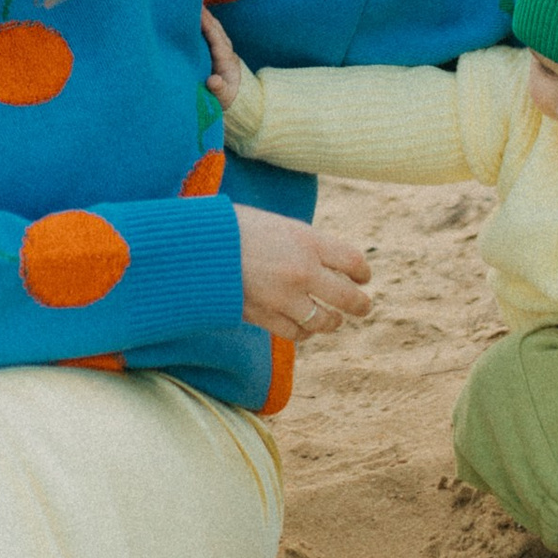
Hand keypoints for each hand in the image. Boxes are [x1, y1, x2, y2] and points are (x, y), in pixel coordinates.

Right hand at [202, 5, 248, 114]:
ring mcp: (222, 48)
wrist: (237, 100)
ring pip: (213, 27)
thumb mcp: (222, 98)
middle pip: (215, 27)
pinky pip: (210, 32)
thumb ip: (218, 90)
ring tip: (189, 2)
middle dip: (204, 14)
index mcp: (225, 59)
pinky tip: (192, 16)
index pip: (215, 37)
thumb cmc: (226, 99)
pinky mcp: (217, 50)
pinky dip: (202, 22)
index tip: (197, 12)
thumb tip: (213, 81)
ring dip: (203, 15)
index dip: (206, 24)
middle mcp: (225, 50)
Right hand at [234, 204, 371, 341]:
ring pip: (324, 321)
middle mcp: (302, 271)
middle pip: (348, 297)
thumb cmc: (232, 227)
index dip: (362, 272)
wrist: (194, 248)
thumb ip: (302, 242)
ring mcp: (284, 298)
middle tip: (364, 307)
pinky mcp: (265, 317)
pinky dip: (304, 332)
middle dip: (360, 305)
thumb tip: (323, 259)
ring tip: (333, 320)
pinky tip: (304, 327)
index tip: (363, 277)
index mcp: (307, 240)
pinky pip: (296, 333)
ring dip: (332, 322)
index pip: (353, 262)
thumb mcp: (275, 223)